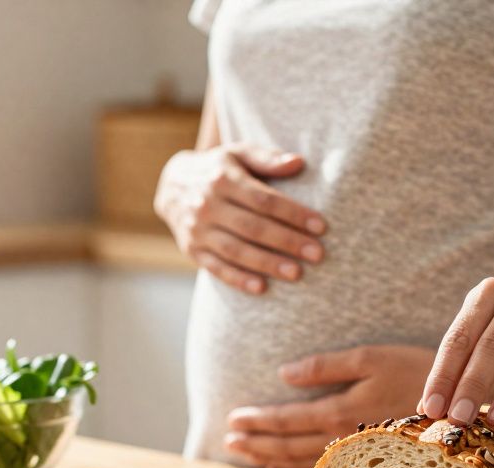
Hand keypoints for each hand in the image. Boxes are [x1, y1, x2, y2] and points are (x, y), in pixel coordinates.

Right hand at [154, 143, 326, 294]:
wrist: (172, 186)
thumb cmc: (217, 169)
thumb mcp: (238, 154)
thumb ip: (267, 158)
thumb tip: (298, 163)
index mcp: (222, 179)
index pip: (264, 199)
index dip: (293, 214)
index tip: (321, 226)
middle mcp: (207, 205)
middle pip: (253, 227)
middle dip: (287, 242)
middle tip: (318, 254)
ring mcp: (198, 230)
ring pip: (236, 250)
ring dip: (267, 263)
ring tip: (297, 273)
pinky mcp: (192, 250)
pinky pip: (216, 268)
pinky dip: (238, 279)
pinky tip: (262, 287)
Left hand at [225, 344, 434, 467]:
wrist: (467, 405)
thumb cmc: (418, 371)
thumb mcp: (372, 357)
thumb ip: (326, 368)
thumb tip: (283, 374)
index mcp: (342, 412)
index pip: (288, 421)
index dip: (258, 421)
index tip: (233, 420)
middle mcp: (345, 441)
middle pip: (288, 447)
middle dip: (256, 443)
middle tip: (228, 440)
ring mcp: (358, 456)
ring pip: (302, 463)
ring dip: (269, 458)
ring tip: (243, 453)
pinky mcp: (371, 462)